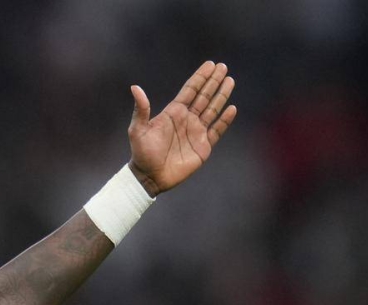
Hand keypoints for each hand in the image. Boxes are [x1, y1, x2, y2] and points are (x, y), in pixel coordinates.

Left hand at [127, 61, 236, 196]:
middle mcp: (186, 119)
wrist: (150, 176)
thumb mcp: (137, 130)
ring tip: (230, 80)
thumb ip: (141, 109)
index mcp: (173, 113)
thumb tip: (135, 87)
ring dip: (221, 95)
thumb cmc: (141, 153)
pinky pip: (217, 130)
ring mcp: (196, 132)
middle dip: (213, 81)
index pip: (190, 90)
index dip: (200, 77)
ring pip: (213, 109)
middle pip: (204, 96)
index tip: (210, 64)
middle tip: (223, 67)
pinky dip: (225, 120)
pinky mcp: (203, 146)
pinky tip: (232, 108)